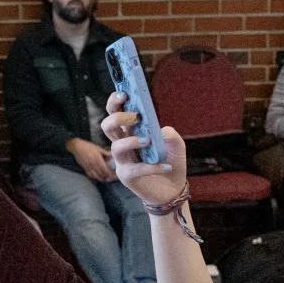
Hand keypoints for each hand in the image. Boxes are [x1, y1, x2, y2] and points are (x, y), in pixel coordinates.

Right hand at [67, 137, 114, 183]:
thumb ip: (106, 153)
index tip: (115, 175)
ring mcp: (88, 168)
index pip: (105, 169)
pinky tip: (99, 178)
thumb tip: (113, 155)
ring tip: (107, 179)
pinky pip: (91, 176)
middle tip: (113, 178)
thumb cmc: (88, 146)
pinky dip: (96, 178)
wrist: (77, 147)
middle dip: (108, 177)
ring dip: (102, 179)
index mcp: (97, 159)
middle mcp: (93, 165)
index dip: (111, 174)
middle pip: (102, 174)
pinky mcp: (85, 169)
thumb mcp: (98, 148)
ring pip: (96, 176)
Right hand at [103, 91, 186, 206]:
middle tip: (135, 117)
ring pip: (116, 147)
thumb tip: (160, 132)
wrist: (172, 188)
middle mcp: (123, 143)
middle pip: (107, 126)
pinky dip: (152, 167)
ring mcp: (123, 160)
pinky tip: (167, 166)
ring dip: (132, 141)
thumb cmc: (170, 161)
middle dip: (118, 118)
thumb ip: (171, 134)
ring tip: (149, 141)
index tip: (124, 93)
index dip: (115, 101)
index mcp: (131, 131)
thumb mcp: (176, 145)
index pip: (116, 112)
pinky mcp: (127, 176)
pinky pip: (135, 169)